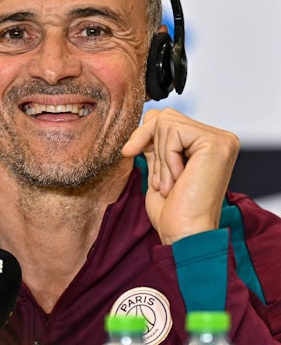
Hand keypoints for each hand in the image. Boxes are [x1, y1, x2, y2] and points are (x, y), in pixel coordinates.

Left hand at [122, 108, 239, 244]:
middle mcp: (219, 138)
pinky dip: (167, 159)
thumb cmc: (172, 210)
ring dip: (159, 158)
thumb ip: (157, 144)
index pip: (165, 118)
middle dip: (150, 146)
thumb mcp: (159, 167)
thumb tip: (146, 120)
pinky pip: (173, 133)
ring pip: (166, 123)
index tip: (131, 153)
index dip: (143, 135)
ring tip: (170, 183)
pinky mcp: (217, 143)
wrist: (184, 235)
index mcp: (207, 144)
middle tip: (161, 180)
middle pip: (164, 116)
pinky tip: (179, 180)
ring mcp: (221, 140)